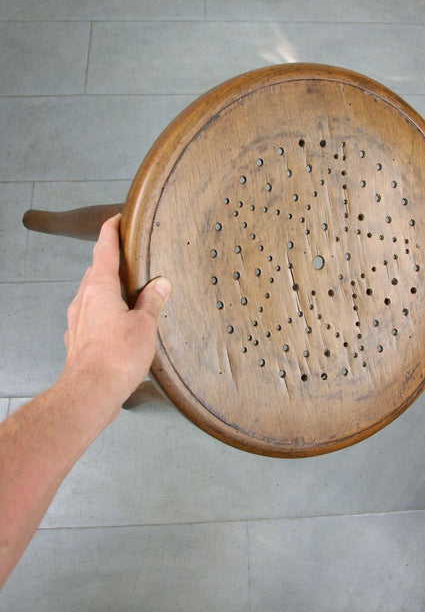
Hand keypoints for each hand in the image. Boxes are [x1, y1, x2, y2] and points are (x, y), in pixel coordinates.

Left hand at [63, 214, 170, 406]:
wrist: (90, 392)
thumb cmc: (116, 358)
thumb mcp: (144, 325)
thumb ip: (152, 301)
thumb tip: (160, 284)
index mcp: (99, 288)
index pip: (103, 249)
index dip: (110, 231)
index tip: (116, 219)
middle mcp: (83, 300)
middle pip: (96, 271)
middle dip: (111, 261)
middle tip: (129, 256)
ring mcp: (77, 320)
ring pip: (92, 294)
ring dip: (108, 288)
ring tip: (129, 292)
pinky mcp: (78, 339)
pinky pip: (91, 315)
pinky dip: (104, 311)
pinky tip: (118, 323)